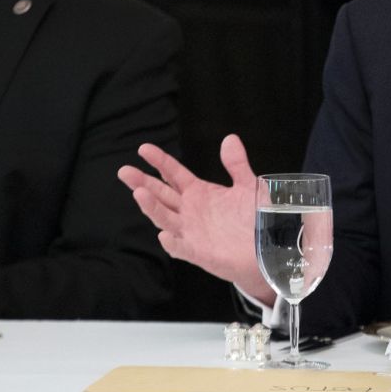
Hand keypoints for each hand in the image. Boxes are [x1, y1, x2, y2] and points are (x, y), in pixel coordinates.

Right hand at [118, 134, 271, 303]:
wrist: (265, 250)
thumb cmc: (253, 219)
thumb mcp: (248, 186)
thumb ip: (237, 164)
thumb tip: (229, 138)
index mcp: (199, 193)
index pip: (173, 174)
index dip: (159, 161)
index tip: (143, 148)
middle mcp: (189, 210)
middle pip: (161, 194)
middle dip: (142, 182)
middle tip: (125, 171)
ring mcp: (191, 232)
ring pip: (164, 217)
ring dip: (151, 207)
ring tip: (139, 193)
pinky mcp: (198, 252)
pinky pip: (180, 248)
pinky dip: (171, 242)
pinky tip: (164, 235)